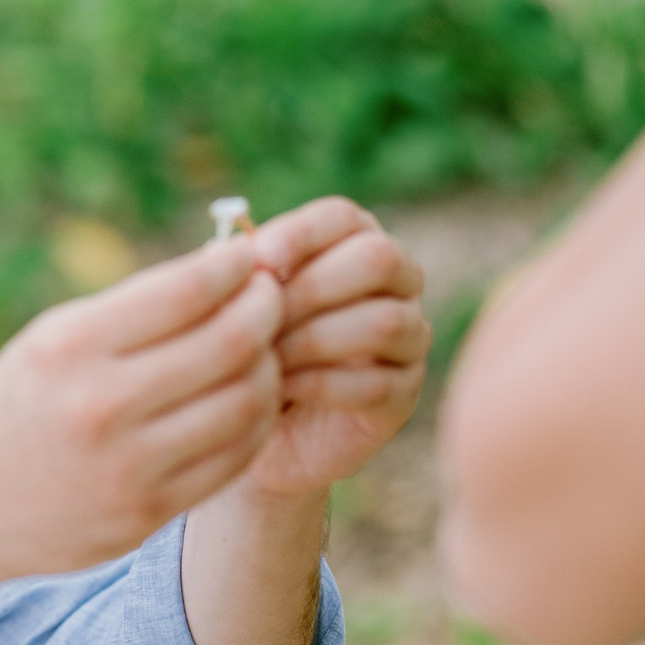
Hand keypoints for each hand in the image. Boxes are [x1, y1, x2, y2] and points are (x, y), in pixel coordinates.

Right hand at [0, 239, 282, 584]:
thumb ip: (132, 311)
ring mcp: (127, 467)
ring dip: (269, 366)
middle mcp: (99, 406)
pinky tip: (246, 402)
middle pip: (231, 343)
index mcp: (69, 348)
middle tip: (272, 297)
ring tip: (262, 350)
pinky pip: (234, 459)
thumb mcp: (49, 342)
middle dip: (267, 309)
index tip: (248, 258)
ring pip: (246, 403)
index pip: (187, 290)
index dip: (235, 267)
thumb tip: (228, 268)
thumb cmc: (15, 408)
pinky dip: (254, 422)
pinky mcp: (147, 514)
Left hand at [234, 198, 430, 500]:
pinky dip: (321, 384)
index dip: (302, 234)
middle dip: (312, 287)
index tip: (258, 259)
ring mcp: (410, 338)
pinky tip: (280, 389)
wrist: (256, 427)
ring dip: (314, 338)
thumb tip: (234, 255)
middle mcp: (397, 282)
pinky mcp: (405, 394)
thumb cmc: (247, 350)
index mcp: (354, 243)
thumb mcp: (236, 307)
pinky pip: (377, 382)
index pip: (343, 218)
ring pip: (383, 321)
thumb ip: (241, 276)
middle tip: (261, 318)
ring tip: (267, 358)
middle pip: (379, 259)